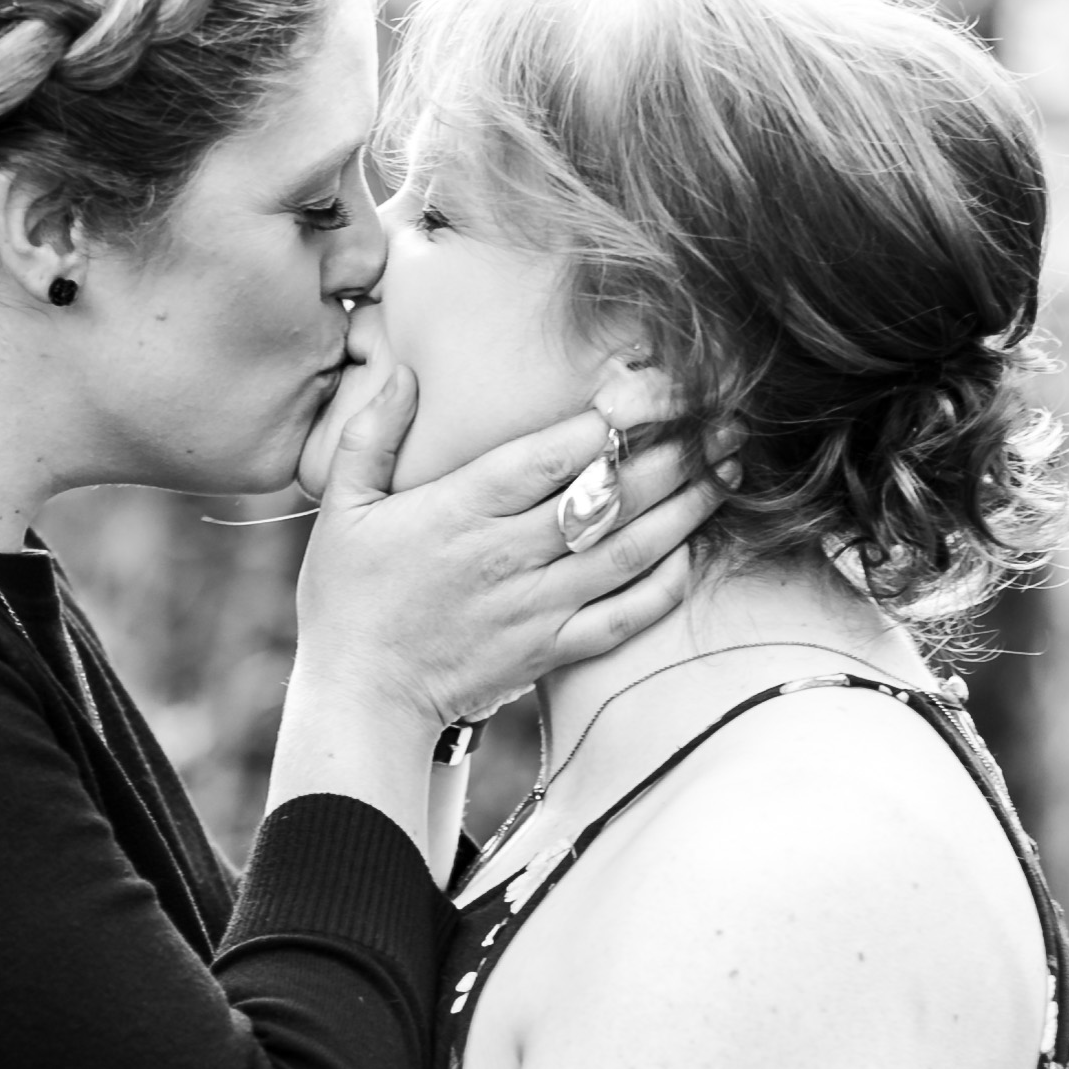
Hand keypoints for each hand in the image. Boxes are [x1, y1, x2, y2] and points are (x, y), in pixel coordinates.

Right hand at [296, 370, 714, 734]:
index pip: (555, 451)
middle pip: (609, 496)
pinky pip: (623, 618)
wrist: (359, 698)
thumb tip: (406, 370)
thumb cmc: (348, 598)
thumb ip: (371, 433)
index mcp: (461, 509)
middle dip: (676, 454)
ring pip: (628, 551)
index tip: (662, 387)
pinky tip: (692, 555)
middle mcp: (507, 555)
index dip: (618, 416)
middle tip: (722, 422)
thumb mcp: (342, 506)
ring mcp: (534, 606)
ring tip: (726, 473)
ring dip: (685, 510)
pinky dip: (664, 588)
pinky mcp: (549, 650)